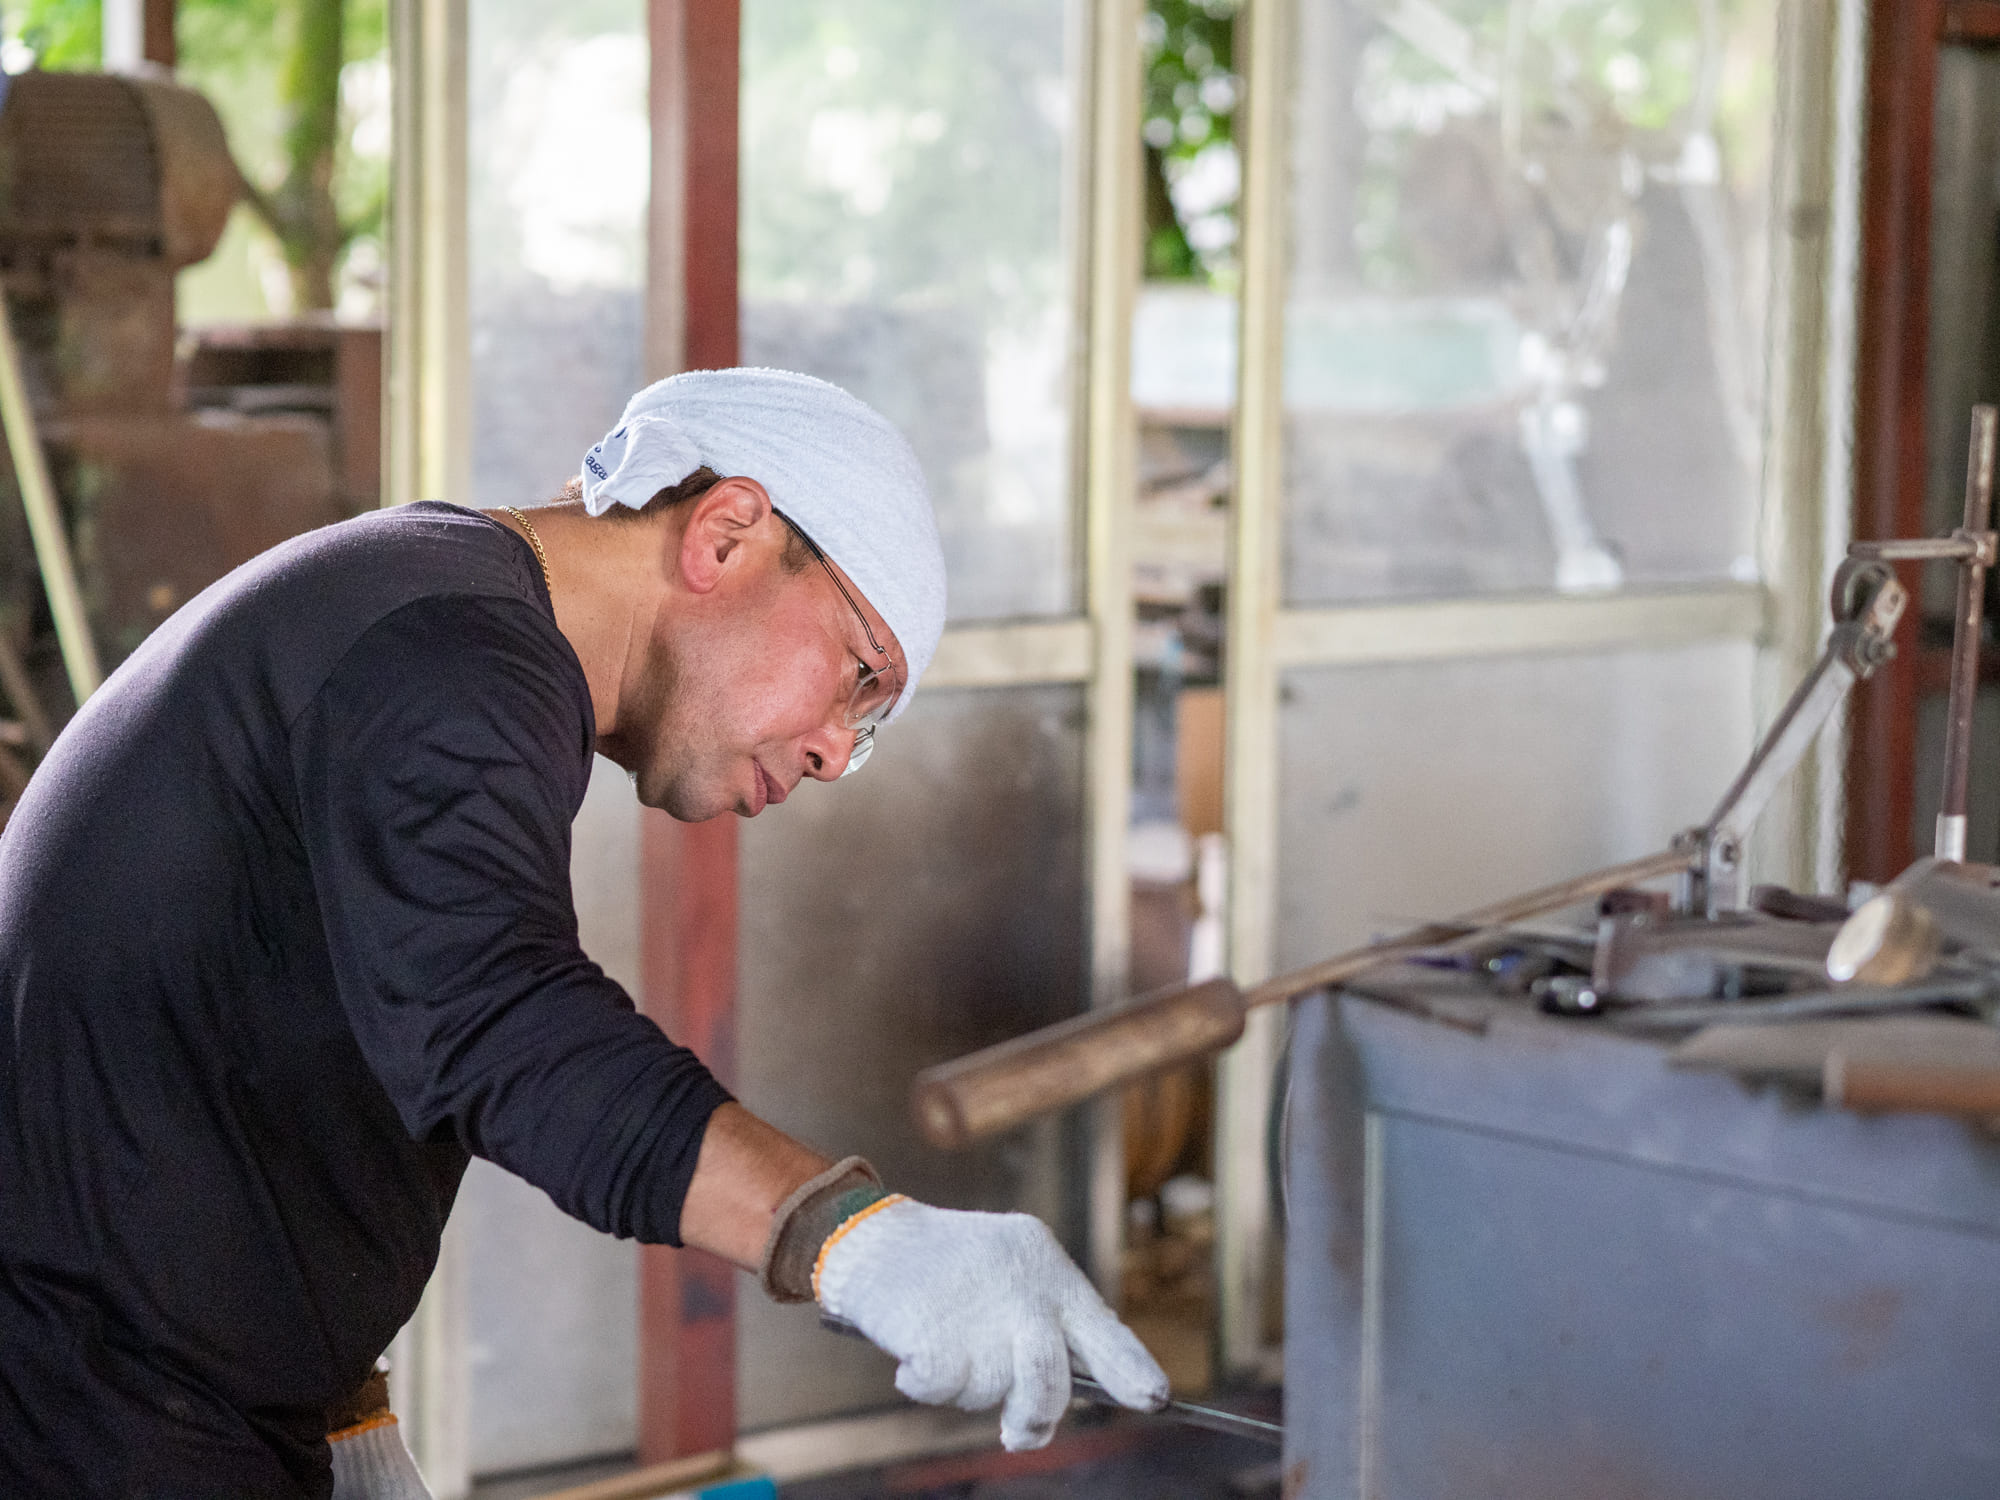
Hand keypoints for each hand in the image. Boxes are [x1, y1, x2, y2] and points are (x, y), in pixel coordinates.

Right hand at [814, 1197, 1168, 1450]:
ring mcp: (982, 1314)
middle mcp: (1024, 1292)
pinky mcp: (937, 1335)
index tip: (1156, 1399)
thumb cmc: (948, 1263)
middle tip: (1018, 1430)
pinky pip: (942, 1391)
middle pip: (1051, 1382)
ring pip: (990, 1393)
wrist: (873, 1238)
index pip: (1104, 1330)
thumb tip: (1071, 1392)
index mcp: (1049, 1272)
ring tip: (946, 1342)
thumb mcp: (1013, 1268)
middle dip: (1035, 1416)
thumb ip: (1045, 1323)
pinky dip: (924, 1382)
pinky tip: (917, 1344)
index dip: (1133, 1370)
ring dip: (965, 1386)